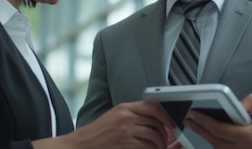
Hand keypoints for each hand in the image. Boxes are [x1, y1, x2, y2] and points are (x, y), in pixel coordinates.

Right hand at [34, 101, 175, 148]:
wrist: (81, 146)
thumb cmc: (97, 134)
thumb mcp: (114, 117)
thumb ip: (133, 114)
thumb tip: (155, 118)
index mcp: (125, 108)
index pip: (153, 106)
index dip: (165, 115)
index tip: (170, 123)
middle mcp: (126, 117)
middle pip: (156, 123)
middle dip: (164, 133)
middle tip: (164, 140)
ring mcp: (126, 131)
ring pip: (154, 136)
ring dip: (159, 144)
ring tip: (157, 148)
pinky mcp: (126, 145)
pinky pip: (147, 147)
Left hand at [184, 93, 251, 148]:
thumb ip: (251, 101)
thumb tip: (237, 104)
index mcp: (248, 136)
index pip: (219, 128)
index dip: (204, 121)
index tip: (193, 114)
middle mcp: (243, 148)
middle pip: (214, 141)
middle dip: (199, 129)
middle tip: (189, 120)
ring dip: (206, 138)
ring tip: (197, 127)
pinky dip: (217, 145)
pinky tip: (212, 138)